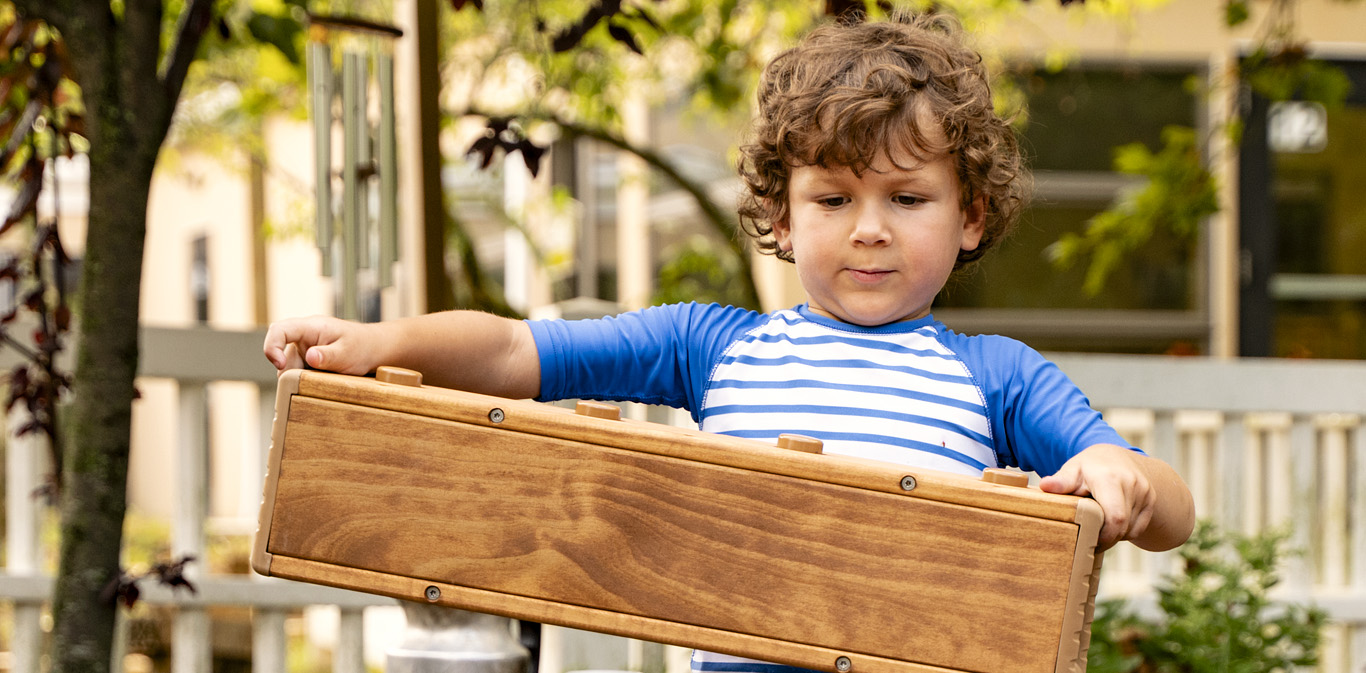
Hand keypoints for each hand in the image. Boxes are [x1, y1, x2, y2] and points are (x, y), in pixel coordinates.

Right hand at [262, 316, 382, 374]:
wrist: (374, 349)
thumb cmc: (362, 347)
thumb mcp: (348, 353)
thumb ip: (329, 356)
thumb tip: (310, 357)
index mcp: (311, 326)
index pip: (279, 330)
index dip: (272, 347)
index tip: (279, 366)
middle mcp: (303, 336)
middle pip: (281, 353)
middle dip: (290, 371)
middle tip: (312, 380)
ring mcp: (304, 348)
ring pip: (288, 366)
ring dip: (299, 377)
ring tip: (323, 379)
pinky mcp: (307, 359)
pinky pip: (297, 371)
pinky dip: (305, 379)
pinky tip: (322, 381)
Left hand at [1039, 443, 1161, 549]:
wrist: (1115, 456)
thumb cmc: (1089, 466)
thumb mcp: (1072, 470)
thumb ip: (1061, 481)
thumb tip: (1045, 486)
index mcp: (1111, 478)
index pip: (1115, 518)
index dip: (1104, 536)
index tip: (1087, 541)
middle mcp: (1133, 484)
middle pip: (1123, 526)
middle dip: (1107, 538)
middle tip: (1090, 540)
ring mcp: (1146, 492)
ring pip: (1131, 529)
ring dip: (1115, 534)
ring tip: (1098, 525)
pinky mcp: (1151, 500)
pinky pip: (1139, 527)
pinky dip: (1125, 530)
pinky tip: (1111, 522)